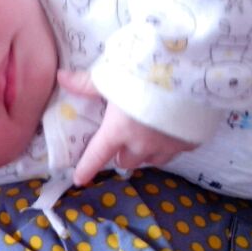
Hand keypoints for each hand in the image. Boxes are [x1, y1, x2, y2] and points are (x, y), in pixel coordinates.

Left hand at [58, 69, 197, 185]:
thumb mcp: (111, 75)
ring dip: (145, 153)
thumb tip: (61, 77)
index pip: (97, 156)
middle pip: (126, 161)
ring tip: (146, 137)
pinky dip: (170, 145)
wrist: (190, 71)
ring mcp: (168, 146)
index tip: (79, 179)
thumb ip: (86, 83)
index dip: (86, 168)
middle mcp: (142, 145)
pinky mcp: (191, 142)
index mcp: (118, 131)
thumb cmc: (144, 73)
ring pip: (151, 161)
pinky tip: (171, 130)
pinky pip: (176, 151)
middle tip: (122, 139)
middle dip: (122, 154)